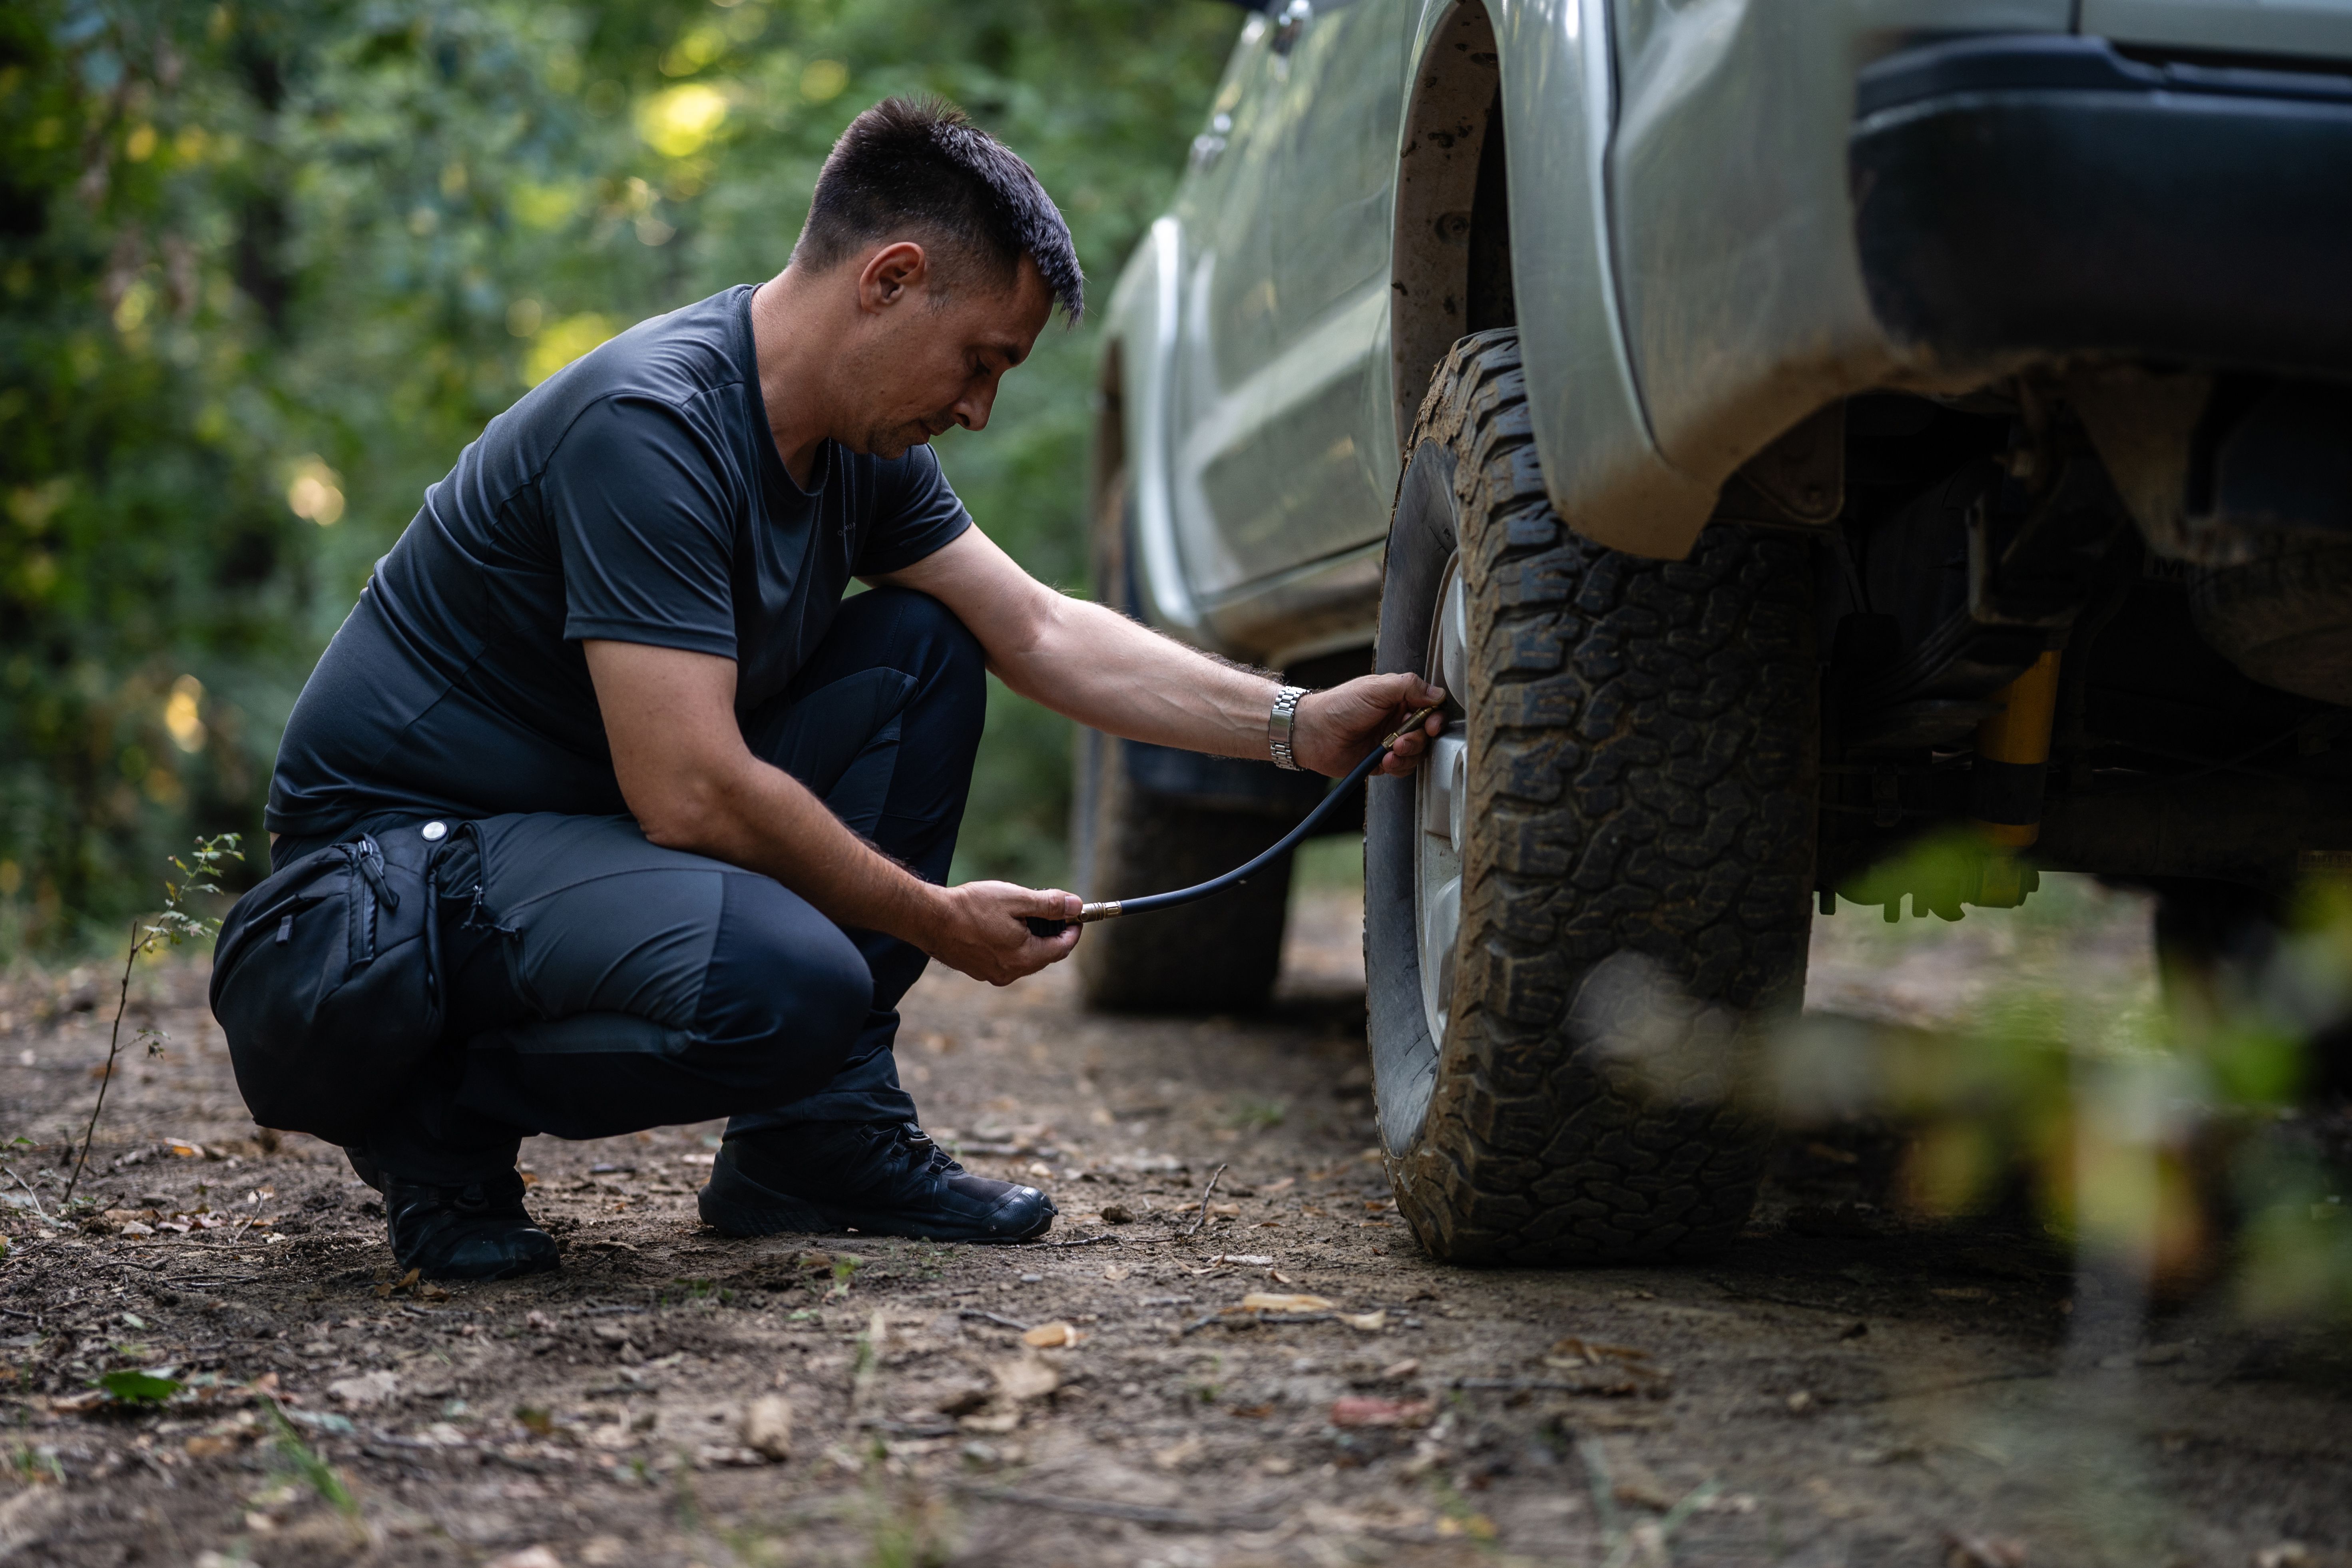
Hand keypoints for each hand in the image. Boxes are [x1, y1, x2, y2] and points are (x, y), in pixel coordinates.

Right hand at [919, 881, 1082, 985]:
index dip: (1073, 929)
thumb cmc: (971, 907)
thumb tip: (1076, 906)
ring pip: (1025, 958)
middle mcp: (1010, 972)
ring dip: (1032, 939)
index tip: (1075, 913)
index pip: (1063, 947)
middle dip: (1053, 933)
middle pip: (1045, 955)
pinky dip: (1013, 945)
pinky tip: (1002, 926)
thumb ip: (1049, 905)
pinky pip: (1006, 960)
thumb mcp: (1016, 899)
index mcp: (1024, 957)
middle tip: (1052, 911)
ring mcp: (993, 975)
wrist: (929, 919)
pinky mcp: (978, 971)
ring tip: (1025, 915)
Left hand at [1291, 673, 1446, 777]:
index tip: (1432, 725)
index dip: (1435, 717)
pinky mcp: (1382, 761)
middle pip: (1427, 733)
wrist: (1312, 732)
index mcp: (1398, 698)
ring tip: (1391, 749)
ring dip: (1408, 753)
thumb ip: (1410, 687)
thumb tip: (1438, 694)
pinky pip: (1403, 768)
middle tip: (1404, 738)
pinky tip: (1385, 760)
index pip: (1430, 707)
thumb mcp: (1376, 688)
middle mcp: (1397, 719)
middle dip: (1420, 738)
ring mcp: (1390, 741)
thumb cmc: (1339, 705)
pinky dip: (1398, 766)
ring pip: (1417, 752)